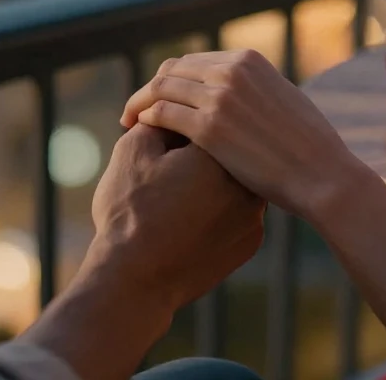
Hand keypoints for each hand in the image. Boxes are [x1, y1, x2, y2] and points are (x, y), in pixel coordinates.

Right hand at [85, 124, 264, 314]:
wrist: (134, 281)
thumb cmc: (129, 211)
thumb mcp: (134, 149)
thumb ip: (160, 115)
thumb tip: (174, 105)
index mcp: (220, 147)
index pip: (208, 116)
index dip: (179, 125)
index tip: (162, 141)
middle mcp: (248, 177)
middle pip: (228, 148)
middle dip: (201, 150)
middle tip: (168, 168)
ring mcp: (255, 213)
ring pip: (236, 180)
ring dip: (215, 179)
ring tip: (178, 194)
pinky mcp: (252, 241)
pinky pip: (239, 212)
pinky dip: (220, 210)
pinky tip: (192, 218)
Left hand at [120, 49, 373, 222]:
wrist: (323, 174)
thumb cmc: (309, 147)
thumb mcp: (284, 100)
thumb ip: (256, 91)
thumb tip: (240, 96)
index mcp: (248, 60)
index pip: (193, 61)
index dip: (170, 79)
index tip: (158, 97)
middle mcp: (231, 71)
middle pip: (171, 70)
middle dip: (150, 88)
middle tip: (136, 110)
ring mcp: (218, 97)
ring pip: (160, 89)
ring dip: (139, 103)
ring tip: (130, 121)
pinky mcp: (209, 127)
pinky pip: (162, 114)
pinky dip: (146, 118)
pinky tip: (140, 131)